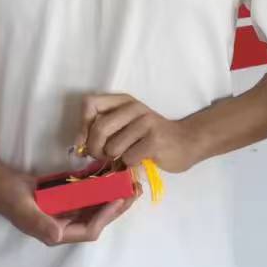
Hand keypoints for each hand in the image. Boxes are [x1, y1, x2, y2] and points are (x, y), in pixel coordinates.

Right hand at [0, 163, 138, 247]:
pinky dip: (101, 182)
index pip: (89, 228)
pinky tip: (112, 170)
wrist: (1, 185)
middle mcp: (67, 224)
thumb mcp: (23, 211)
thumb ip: (39, 224)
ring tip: (130, 180)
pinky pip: (89, 192)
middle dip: (117, 205)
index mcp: (58, 232)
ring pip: (98, 205)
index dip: (105, 216)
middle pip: (99, 218)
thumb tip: (57, 236)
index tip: (118, 199)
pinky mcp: (68, 198)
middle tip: (135, 189)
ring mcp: (68, 210)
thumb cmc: (10, 199)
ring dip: (114, 193)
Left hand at [77, 94, 201, 173]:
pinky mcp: (155, 140)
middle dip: (95, 149)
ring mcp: (146, 122)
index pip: (90, 104)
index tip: (84, 142)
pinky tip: (139, 159)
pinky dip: (129, 164)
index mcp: (124, 101)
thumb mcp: (127, 123)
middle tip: (101, 157)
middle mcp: (134, 107)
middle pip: (99, 128)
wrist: (186, 142)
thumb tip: (79, 145)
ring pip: (113, 147)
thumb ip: (105, 127)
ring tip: (123, 158)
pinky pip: (128, 158)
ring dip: (114, 159)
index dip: (82, 126)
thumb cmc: (150, 136)